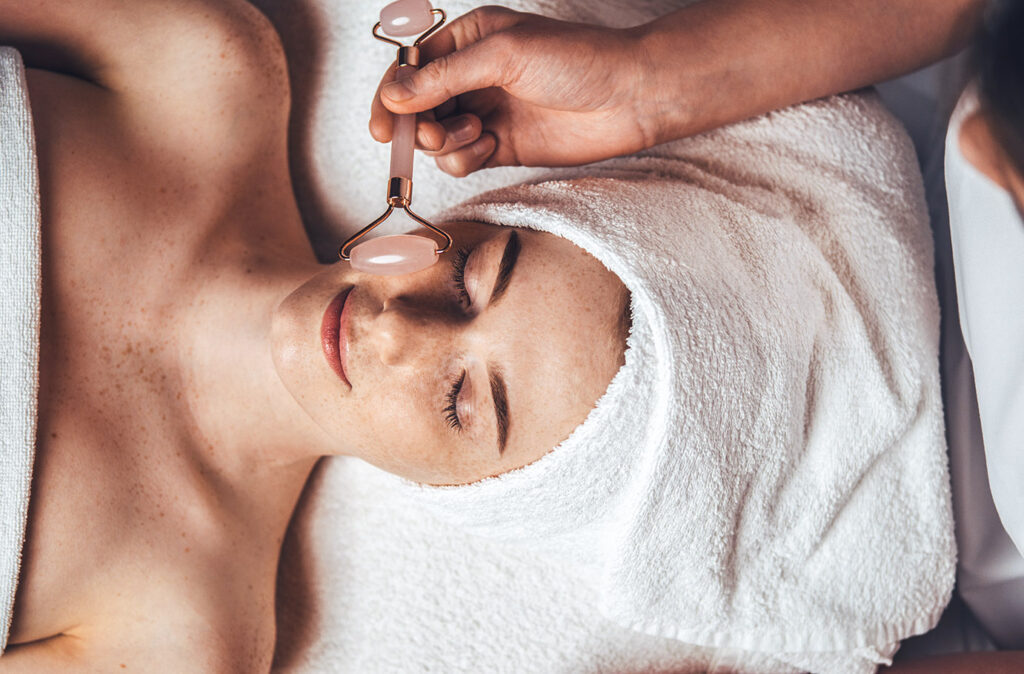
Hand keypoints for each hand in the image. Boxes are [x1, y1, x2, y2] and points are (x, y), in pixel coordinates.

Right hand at [368, 6, 656, 175]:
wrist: (629, 98)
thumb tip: (394, 95)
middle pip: (417, 107)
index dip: (391, 97)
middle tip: (431, 134)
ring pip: (435, 137)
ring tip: (477, 134)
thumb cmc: (578, 60)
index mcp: (468, 40)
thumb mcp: (502, 55)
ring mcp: (486, 112)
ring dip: (444, 142)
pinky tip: (489, 147)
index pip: (410, 69)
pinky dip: (464, 158)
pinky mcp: (501, 146)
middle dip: (417, 124)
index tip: (383, 127)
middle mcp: (472, 76)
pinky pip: (460, 159)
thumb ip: (443, 77)